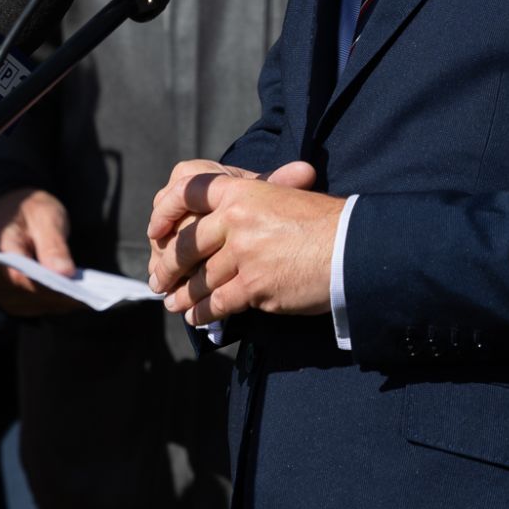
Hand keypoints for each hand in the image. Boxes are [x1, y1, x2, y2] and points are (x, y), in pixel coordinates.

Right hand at [0, 187, 85, 316]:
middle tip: (88, 299)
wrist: (13, 211)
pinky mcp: (4, 295)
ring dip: (55, 303)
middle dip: (55, 297)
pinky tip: (73, 300)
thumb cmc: (30, 209)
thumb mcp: (47, 215)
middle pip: (23, 293)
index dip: (46, 286)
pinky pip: (28, 306)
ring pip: (27, 304)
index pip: (18, 274)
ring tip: (85, 300)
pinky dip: (50, 303)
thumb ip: (54, 244)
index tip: (74, 292)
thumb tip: (65, 274)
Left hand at [145, 158, 336, 324]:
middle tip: (158, 280)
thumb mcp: (282, 196)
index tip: (155, 231)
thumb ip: (246, 204)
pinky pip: (218, 303)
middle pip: (186, 244)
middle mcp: (236, 218)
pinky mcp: (254, 284)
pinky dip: (204, 314)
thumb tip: (217, 219)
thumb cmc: (322, 222)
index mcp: (241, 189)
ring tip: (174, 303)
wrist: (352, 247)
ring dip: (184, 295)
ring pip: (199, 278)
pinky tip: (197, 319)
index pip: (186, 191)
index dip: (164, 212)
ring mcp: (244, 252)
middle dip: (168, 267)